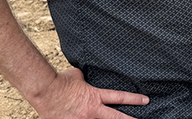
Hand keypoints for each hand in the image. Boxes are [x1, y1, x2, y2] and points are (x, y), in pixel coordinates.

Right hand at [31, 67, 148, 118]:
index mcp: (95, 97)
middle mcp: (92, 111)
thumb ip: (87, 79)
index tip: (146, 100)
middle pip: (116, 118)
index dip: (134, 99)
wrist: (45, 90)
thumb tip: (87, 77)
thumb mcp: (79, 76)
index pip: (120, 97)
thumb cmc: (61, 81)